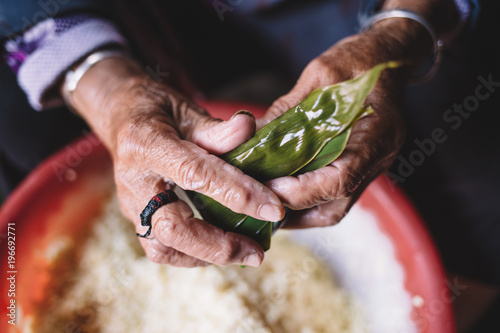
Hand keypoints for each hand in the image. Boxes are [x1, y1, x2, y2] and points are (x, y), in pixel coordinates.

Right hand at [68, 57, 284, 266]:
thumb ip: (216, 127)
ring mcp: (131, 202)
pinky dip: (193, 255)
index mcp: (146, 144)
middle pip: (173, 227)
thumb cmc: (159, 110)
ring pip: (163, 247)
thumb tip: (249, 128)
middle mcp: (134, 179)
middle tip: (257, 252)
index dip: (237, 193)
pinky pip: (160, 249)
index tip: (272, 209)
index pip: (195, 174)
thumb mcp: (186, 109)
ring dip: (207, 256)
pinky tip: (220, 248)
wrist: (123, 116)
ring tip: (244, 253)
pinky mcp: (135, 217)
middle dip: (219, 245)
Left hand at [259, 20, 431, 227]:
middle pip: (336, 206)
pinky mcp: (360, 168)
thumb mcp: (320, 74)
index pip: (342, 179)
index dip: (304, 189)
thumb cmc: (358, 60)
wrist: (388, 57)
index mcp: (377, 134)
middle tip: (258, 202)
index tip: (270, 185)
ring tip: (264, 203)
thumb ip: (289, 108)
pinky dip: (306, 201)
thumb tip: (253, 136)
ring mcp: (371, 167)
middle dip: (294, 211)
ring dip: (298, 213)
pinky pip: (334, 197)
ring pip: (334, 208)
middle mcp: (378, 159)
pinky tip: (280, 192)